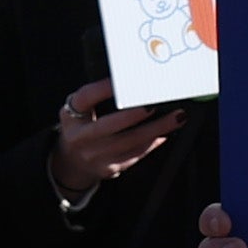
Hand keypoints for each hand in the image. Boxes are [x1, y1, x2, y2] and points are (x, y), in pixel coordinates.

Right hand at [52, 82, 176, 201]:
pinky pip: (136, 154)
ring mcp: (95, 156)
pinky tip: (166, 133)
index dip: (103, 88)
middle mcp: (80, 137)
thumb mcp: (80, 111)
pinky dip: (154, 142)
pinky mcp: (110, 168)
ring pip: (130, 142)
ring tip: (177, 117)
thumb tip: (134, 83)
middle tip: (156, 103)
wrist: (73, 162)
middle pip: (110, 125)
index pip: (86, 98)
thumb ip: (96, 98)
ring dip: (157, 128)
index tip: (123, 80)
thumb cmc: (83, 127)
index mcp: (71, 117)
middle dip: (135, 114)